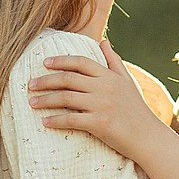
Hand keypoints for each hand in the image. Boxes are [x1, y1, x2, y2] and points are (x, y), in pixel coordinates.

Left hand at [28, 40, 165, 159]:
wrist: (148, 137)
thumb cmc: (136, 110)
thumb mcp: (127, 81)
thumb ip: (113, 61)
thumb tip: (103, 41)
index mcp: (109, 76)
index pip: (80, 63)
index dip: (60, 61)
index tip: (44, 63)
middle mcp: (105, 87)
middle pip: (68, 79)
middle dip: (46, 80)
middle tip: (30, 85)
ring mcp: (102, 105)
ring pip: (66, 98)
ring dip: (45, 100)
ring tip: (31, 102)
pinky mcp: (100, 123)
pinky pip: (72, 119)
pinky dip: (56, 120)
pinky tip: (45, 122)